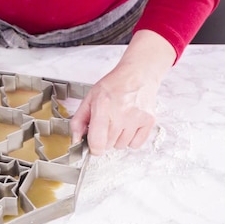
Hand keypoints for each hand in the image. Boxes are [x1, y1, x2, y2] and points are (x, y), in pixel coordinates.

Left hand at [70, 30, 176, 154]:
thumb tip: (76, 140)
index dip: (93, 148)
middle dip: (105, 139)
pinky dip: (131, 140)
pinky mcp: (148, 121)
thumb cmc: (113, 86)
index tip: (93, 146)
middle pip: (108, 145)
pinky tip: (129, 126)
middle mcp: (121, 113)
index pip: (97, 142)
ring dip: (117, 139)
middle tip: (107, 124)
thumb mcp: (90, 98)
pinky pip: (135, 144)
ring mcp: (136, 118)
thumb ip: (79, 120)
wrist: (138, 74)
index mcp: (102, 106)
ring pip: (121, 146)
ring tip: (119, 122)